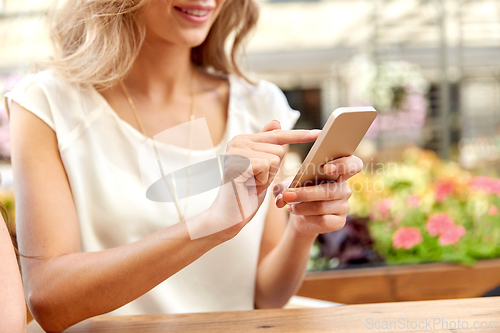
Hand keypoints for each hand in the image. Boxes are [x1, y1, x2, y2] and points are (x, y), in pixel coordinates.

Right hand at [197, 120, 320, 240]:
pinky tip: (249, 186)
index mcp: (244, 140)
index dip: (299, 135)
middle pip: (279, 149)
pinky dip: (263, 181)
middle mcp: (237, 141)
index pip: (277, 135)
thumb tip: (276, 121)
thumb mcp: (262, 168)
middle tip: (256, 181)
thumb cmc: (246, 193)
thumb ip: (267, 146)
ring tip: (252, 184)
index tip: (319, 132)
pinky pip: (267, 165)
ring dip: (268, 177)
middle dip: (273, 170)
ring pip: (275, 158)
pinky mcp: (238, 162)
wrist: (229, 216)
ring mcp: (236, 150)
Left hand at [274, 156, 362, 236]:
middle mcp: (344, 189)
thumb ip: (282, 188)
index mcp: (338, 172)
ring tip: (289, 206)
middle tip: (288, 195)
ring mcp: (344, 206)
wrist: (299, 215)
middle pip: (330, 191)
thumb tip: (281, 197)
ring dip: (302, 207)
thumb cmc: (297, 193)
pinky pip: (323, 220)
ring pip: (322, 207)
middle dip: (305, 194)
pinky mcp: (340, 222)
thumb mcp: (287, 186)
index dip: (343, 165)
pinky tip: (299, 215)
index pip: (353, 164)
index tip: (326, 168)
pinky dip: (307, 218)